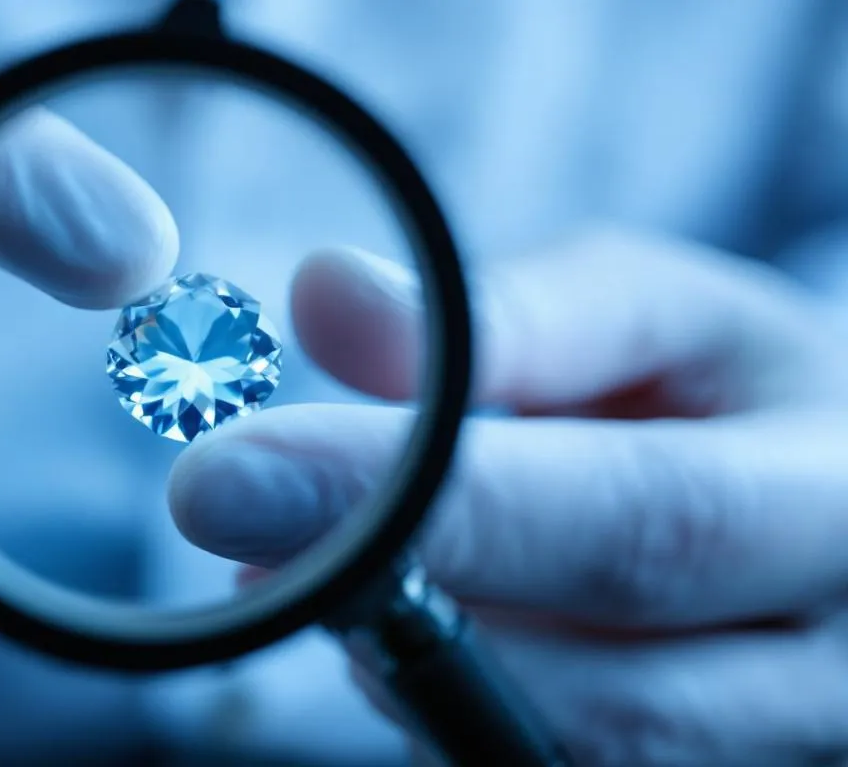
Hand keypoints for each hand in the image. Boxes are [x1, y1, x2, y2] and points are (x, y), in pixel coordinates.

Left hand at [168, 229, 847, 765]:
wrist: (836, 506)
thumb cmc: (736, 391)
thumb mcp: (658, 315)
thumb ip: (511, 316)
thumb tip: (326, 295)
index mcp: (841, 498)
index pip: (640, 521)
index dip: (426, 509)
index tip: (231, 477)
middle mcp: (831, 666)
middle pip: (604, 693)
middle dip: (386, 614)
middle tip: (230, 521)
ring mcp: (774, 752)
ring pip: (552, 757)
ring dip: (404, 666)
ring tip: (318, 562)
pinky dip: (434, 706)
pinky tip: (393, 629)